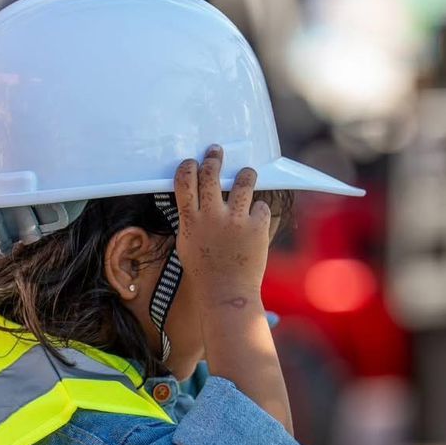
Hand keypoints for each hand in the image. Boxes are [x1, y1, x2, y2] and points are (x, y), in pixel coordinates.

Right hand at [174, 145, 272, 306]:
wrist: (225, 293)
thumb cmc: (204, 271)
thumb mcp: (187, 243)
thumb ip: (190, 219)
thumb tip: (195, 199)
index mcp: (191, 220)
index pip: (184, 181)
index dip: (188, 167)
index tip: (192, 162)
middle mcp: (212, 215)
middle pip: (211, 174)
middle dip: (214, 158)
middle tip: (216, 151)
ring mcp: (236, 220)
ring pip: (243, 181)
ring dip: (245, 174)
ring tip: (247, 173)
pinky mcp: (257, 226)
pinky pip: (261, 206)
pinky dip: (258, 210)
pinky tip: (255, 218)